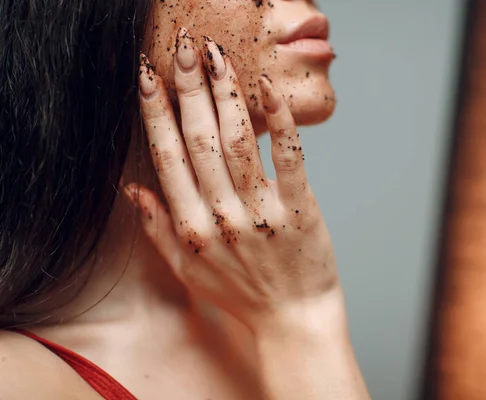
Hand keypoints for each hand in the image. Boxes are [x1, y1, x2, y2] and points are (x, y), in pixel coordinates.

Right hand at [123, 28, 341, 332]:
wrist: (293, 319)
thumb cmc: (242, 293)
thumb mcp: (188, 270)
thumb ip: (158, 229)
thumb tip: (133, 190)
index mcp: (190, 227)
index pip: (166, 157)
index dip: (155, 112)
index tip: (148, 75)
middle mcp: (220, 216)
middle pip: (199, 140)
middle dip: (188, 87)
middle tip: (184, 47)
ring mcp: (260, 212)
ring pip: (237, 142)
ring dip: (226, 93)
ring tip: (217, 56)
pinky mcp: (298, 209)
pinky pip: (287, 157)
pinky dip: (277, 121)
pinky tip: (268, 89)